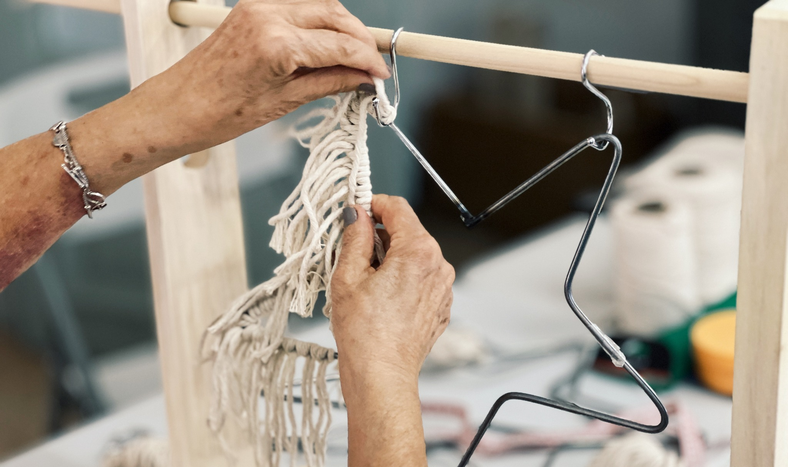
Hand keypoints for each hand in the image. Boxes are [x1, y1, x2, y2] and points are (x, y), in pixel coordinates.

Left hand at [158, 0, 389, 149]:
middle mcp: (269, 16)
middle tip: (374, 64)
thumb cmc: (220, 113)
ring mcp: (258, 7)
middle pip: (335, 14)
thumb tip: (363, 78)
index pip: (341, 45)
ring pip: (319, 6)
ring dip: (342, 28)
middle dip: (361, 38)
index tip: (383, 75)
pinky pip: (298, 8)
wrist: (177, 107)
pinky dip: (319, 23)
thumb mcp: (284, 103)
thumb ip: (329, 83)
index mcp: (277, 44)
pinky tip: (327, 46)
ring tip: (354, 58)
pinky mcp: (252, 8)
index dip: (369, 60)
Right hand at [330, 195, 453, 466]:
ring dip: (390, 257)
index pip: (398, 208)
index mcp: (418, 251)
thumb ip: (355, 236)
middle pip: (408, 231)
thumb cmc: (365, 333)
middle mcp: (438, 264)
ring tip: (363, 280)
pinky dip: (401, 278)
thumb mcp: (349, 276)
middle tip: (351, 250)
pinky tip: (379, 296)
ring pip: (414, 255)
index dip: (373, 204)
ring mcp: (443, 286)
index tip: (356, 210)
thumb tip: (357, 214)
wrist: (382, 375)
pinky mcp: (440, 304)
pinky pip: (420, 277)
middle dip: (380, 234)